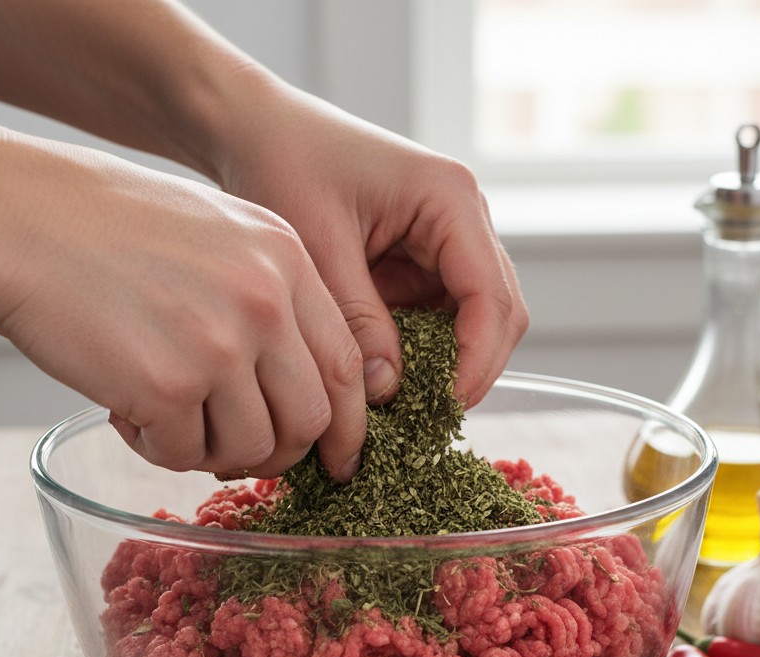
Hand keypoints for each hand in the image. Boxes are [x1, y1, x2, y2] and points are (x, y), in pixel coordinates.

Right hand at [0, 134, 367, 480]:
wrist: (16, 218)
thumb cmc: (108, 228)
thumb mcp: (220, 235)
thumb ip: (273, 301)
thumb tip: (300, 390)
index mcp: (287, 261)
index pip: (348, 365)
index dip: (348, 425)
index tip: (337, 458)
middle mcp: (266, 302)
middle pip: (310, 418)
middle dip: (280, 452)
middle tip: (237, 450)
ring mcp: (220, 344)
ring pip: (252, 448)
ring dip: (210, 452)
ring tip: (165, 416)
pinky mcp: (167, 385)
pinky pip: (185, 455)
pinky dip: (156, 449)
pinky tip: (125, 411)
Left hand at [212, 72, 528, 406]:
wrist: (259, 133)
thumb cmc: (285, 166)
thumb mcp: (318, 247)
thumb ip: (358, 320)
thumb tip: (388, 391)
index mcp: (450, 198)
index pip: (491, 295)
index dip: (476, 359)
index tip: (443, 406)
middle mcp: (463, 218)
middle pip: (500, 312)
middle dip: (471, 369)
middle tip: (428, 419)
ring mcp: (449, 241)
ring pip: (476, 321)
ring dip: (448, 363)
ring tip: (408, 405)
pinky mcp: (426, 261)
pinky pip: (441, 318)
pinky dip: (423, 352)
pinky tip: (391, 376)